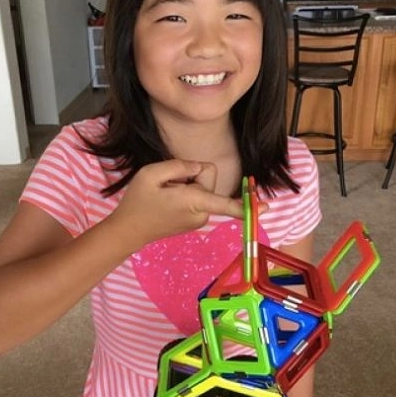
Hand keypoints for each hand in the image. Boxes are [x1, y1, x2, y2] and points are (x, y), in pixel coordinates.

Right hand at [109, 159, 244, 246]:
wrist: (128, 230)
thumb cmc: (137, 202)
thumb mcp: (151, 174)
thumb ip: (180, 165)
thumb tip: (198, 167)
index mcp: (194, 201)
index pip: (226, 203)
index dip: (247, 204)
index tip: (267, 207)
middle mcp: (202, 213)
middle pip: (208, 178)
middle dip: (191, 175)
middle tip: (168, 184)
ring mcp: (199, 219)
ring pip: (203, 187)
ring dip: (187, 185)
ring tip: (166, 194)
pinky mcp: (195, 220)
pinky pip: (198, 197)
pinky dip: (186, 194)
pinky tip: (169, 200)